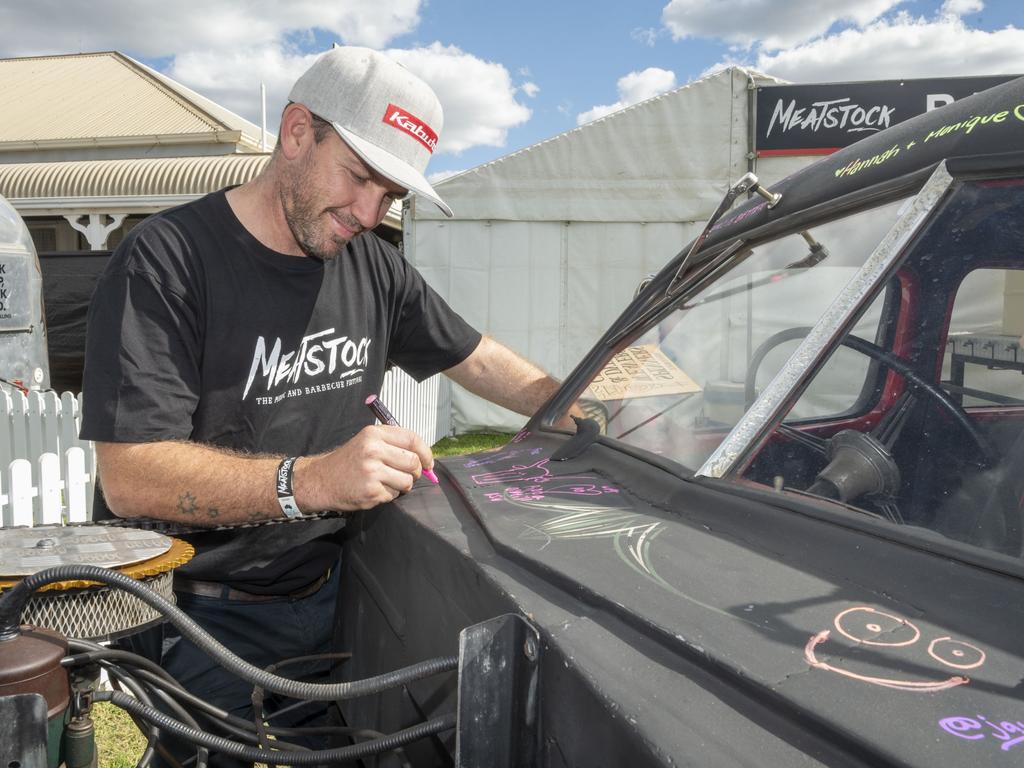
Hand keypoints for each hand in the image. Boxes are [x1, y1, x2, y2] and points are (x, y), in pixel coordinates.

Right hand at [297, 425, 434, 510]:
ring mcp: (372, 472)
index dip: (425, 452)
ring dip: (402, 485)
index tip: (428, 463)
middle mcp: (373, 450)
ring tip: (387, 482)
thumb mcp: (366, 442)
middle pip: (413, 462)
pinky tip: (374, 490)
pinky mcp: (371, 491)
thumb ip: (393, 444)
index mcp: (374, 434)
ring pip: (407, 481)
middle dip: (416, 472)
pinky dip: (388, 495)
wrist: (321, 481)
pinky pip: (394, 495)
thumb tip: (423, 457)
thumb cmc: (348, 461)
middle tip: (407, 475)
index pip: (412, 439)